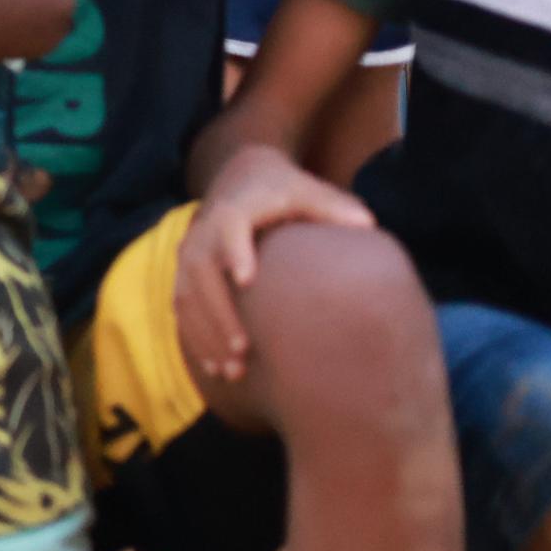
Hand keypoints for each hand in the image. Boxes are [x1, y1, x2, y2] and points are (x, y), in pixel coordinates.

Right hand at [176, 147, 375, 383]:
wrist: (239, 179)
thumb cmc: (283, 190)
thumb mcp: (308, 190)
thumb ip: (333, 206)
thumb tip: (367, 225)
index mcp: (233, 210)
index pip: (229, 228)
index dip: (235, 252)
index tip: (247, 280)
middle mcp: (202, 232)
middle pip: (200, 272)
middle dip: (218, 313)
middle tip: (244, 350)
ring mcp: (189, 255)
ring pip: (185, 297)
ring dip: (204, 335)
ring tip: (232, 371)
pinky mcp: (185, 274)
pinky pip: (182, 308)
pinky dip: (195, 338)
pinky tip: (217, 368)